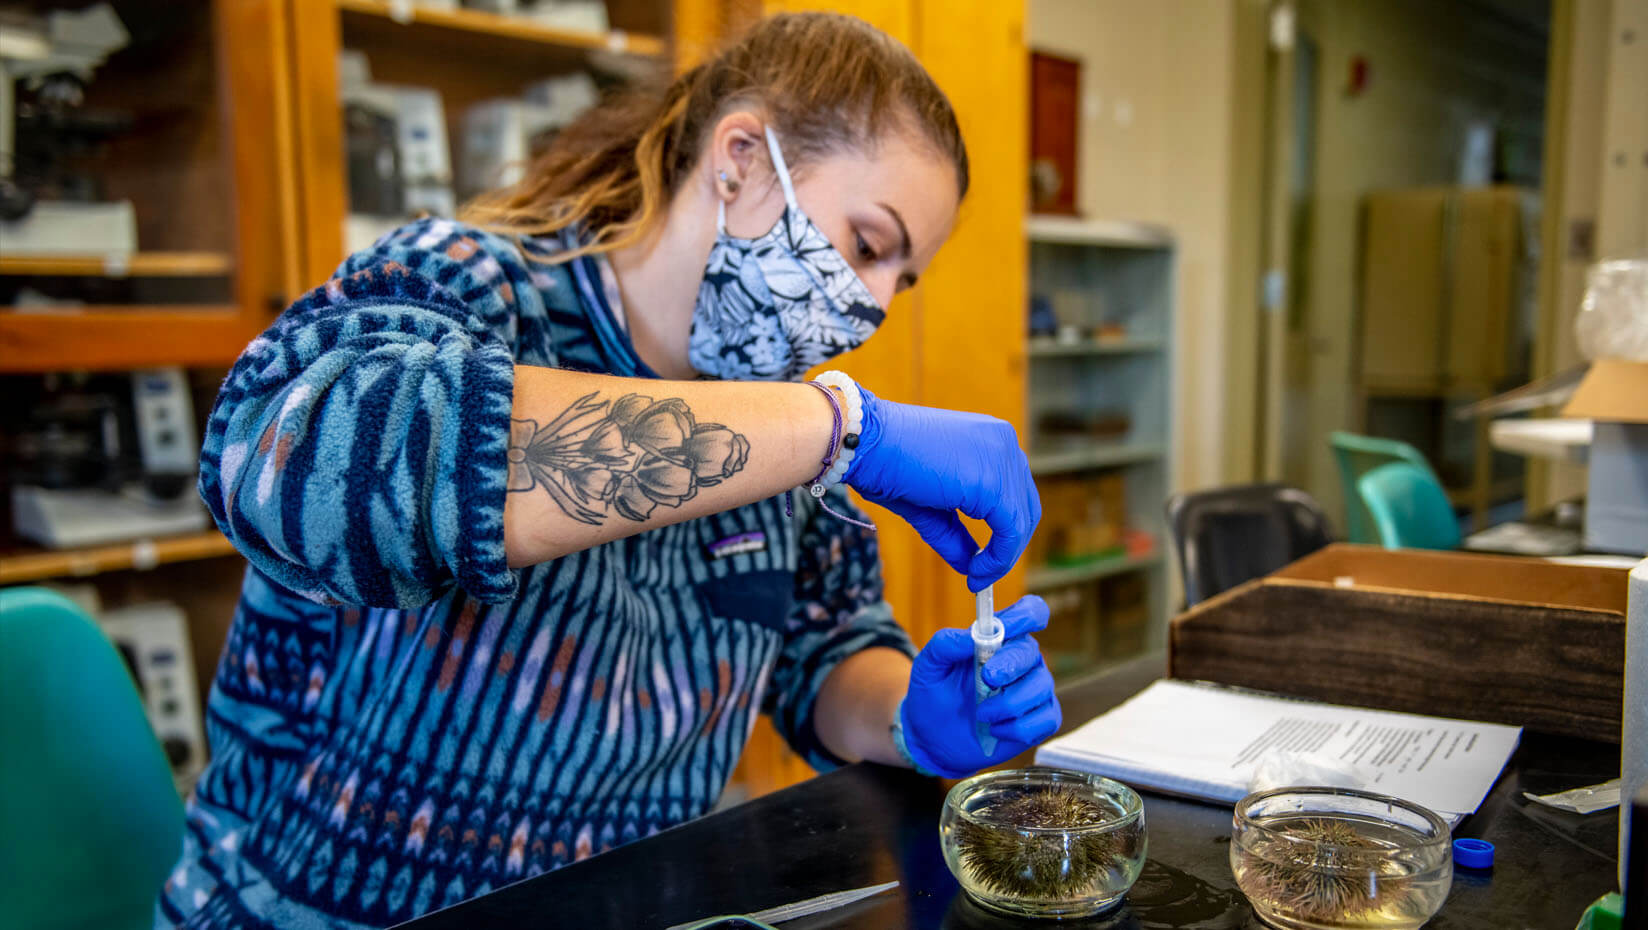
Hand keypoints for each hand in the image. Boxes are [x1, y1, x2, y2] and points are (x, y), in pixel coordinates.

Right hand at [844, 385, 1040, 590]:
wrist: (862, 444)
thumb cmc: (885, 466)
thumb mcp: (930, 505)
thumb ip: (956, 533)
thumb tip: (973, 568)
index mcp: (991, 439)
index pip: (1014, 491)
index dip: (1005, 531)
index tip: (983, 563)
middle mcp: (1004, 443)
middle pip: (1025, 506)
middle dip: (1007, 546)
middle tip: (982, 574)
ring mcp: (1002, 459)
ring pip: (1022, 521)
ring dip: (1002, 556)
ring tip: (977, 576)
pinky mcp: (993, 483)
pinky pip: (1011, 531)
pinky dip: (999, 559)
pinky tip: (977, 573)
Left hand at [897, 596, 1060, 777]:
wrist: (933, 738)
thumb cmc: (934, 695)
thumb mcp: (929, 667)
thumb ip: (945, 644)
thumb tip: (970, 636)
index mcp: (1001, 638)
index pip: (1029, 612)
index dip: (1027, 614)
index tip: (1008, 629)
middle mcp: (1024, 660)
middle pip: (1031, 652)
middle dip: (1008, 666)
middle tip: (987, 679)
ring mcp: (1036, 689)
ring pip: (1039, 689)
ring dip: (1007, 705)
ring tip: (982, 714)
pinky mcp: (1042, 719)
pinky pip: (1045, 720)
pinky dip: (1017, 729)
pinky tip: (996, 730)